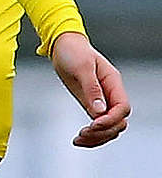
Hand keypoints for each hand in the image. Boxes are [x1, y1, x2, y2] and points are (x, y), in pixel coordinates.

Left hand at [50, 31, 128, 146]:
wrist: (62, 45)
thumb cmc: (73, 51)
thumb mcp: (82, 67)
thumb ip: (92, 89)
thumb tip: (99, 112)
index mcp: (113, 82)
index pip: (122, 108)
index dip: (111, 119)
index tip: (93, 124)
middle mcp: (111, 94)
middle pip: (118, 122)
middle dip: (103, 131)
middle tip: (83, 134)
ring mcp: (102, 101)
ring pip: (110, 127)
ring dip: (97, 137)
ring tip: (79, 140)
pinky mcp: (91, 104)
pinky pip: (98, 125)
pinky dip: (92, 135)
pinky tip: (79, 139)